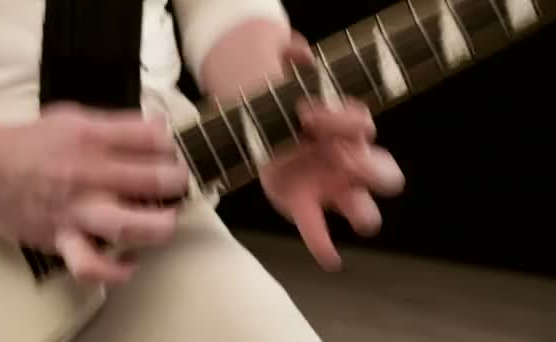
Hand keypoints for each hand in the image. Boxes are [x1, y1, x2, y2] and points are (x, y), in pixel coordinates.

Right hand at [0, 103, 188, 283]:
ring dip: (159, 224)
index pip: (152, 138)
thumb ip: (119, 125)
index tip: (171, 151)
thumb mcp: (76, 118)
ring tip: (167, 219)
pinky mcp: (61, 238)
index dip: (171, 144)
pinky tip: (131, 263)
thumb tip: (161, 128)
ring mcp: (76, 210)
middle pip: (152, 178)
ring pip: (128, 223)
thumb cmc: (35, 142)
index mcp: (93, 138)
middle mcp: (88, 174)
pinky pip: (89, 264)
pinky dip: (114, 271)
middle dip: (178, 181)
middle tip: (178, 182)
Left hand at [258, 31, 404, 270]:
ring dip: (362, 209)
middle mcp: (348, 164)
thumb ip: (297, 67)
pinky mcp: (303, 206)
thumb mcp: (293, 87)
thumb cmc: (287, 109)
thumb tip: (298, 50)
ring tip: (352, 207)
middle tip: (343, 157)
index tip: (309, 115)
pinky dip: (324, 245)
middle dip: (371, 168)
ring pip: (364, 208)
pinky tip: (331, 260)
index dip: (343, 121)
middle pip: (387, 175)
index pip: (363, 126)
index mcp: (349, 132)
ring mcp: (330, 188)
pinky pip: (318, 230)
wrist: (260, 131)